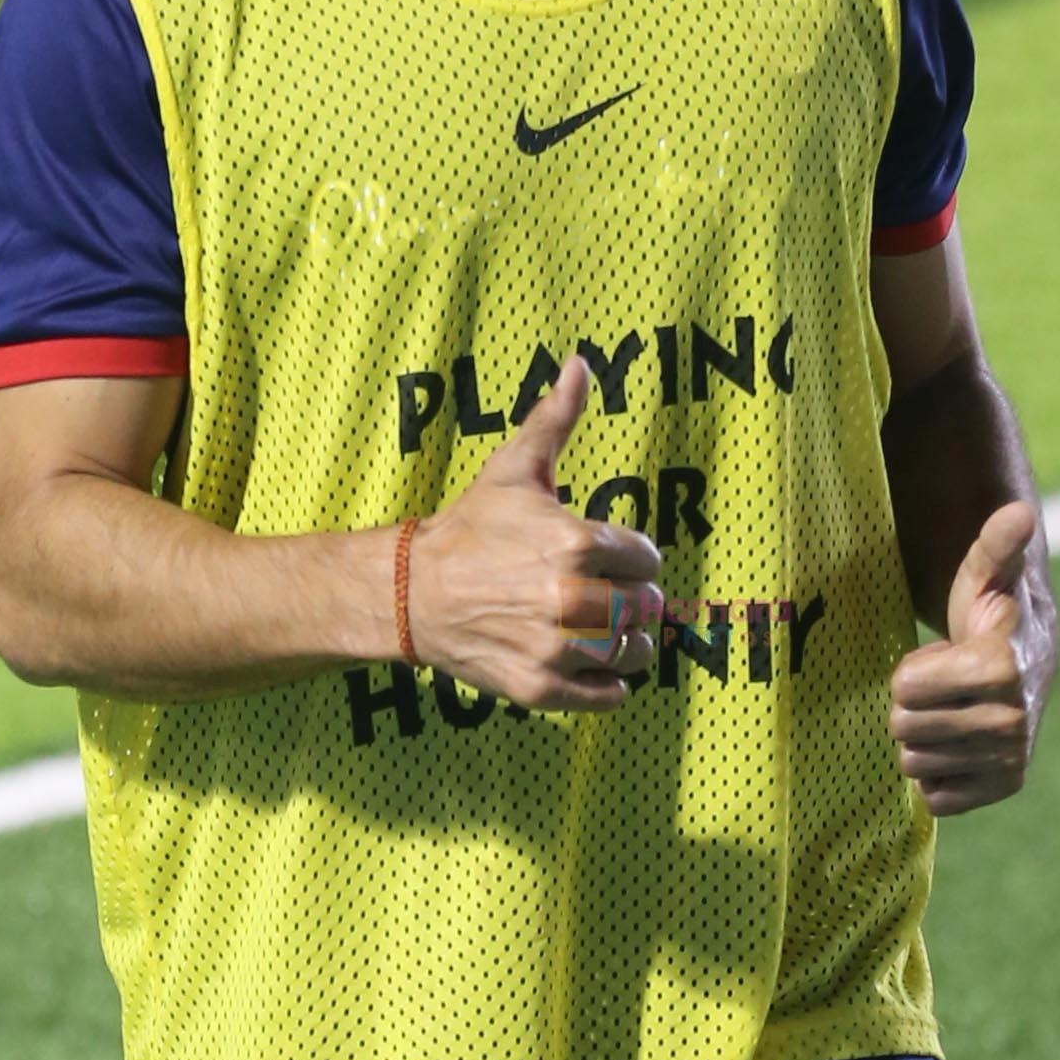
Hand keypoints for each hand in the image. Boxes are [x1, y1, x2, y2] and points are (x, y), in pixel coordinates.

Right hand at [402, 364, 664, 712]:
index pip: (647, 560)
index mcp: (575, 542)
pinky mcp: (540, 688)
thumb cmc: (470, 528)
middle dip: (634, 600)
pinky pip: (607, 696)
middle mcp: (570, 598)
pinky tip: (592, 665)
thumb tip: (580, 363)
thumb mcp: (515, 469)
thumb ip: (555, 419)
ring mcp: (555, 648)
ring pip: (634, 653)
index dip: (634, 558)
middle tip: (609, 595)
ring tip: (607, 631)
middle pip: (646, 608)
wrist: (412, 591)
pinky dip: (609, 685)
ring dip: (630, 643)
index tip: (610, 559)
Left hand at [891, 498, 1045, 814]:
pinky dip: (938, 773)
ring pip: (914, 763)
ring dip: (923, 737)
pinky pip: (936, 797)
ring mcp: (1010, 757)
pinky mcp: (1005, 787)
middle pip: (904, 728)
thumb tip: (1019, 510)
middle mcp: (1012, 719)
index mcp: (1000, 667)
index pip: (904, 688)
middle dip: (913, 705)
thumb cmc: (990, 612)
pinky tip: (958, 744)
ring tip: (952, 711)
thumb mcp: (985, 573)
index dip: (913, 671)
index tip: (943, 656)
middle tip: (945, 686)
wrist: (1029, 660)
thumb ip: (996, 544)